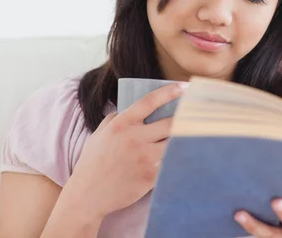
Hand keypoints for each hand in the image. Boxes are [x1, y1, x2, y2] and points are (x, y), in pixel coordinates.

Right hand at [65, 82, 184, 219]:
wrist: (89, 193)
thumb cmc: (93, 161)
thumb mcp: (99, 133)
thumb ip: (116, 117)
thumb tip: (130, 107)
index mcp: (122, 124)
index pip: (149, 102)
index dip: (169, 92)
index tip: (183, 87)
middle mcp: (135, 138)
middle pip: (170, 123)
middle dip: (183, 118)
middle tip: (193, 115)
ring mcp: (144, 158)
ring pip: (173, 143)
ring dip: (181, 139)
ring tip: (191, 135)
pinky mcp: (151, 177)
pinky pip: (170, 162)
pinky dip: (175, 158)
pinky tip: (182, 155)